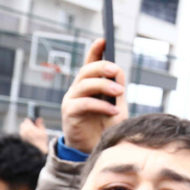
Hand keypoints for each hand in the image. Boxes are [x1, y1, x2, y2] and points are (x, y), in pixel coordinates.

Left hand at [19, 117, 48, 153]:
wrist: (38, 150)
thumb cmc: (41, 141)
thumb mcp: (43, 131)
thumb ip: (40, 124)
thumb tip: (39, 118)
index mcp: (29, 128)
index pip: (27, 120)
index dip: (31, 120)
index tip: (34, 123)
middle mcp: (24, 131)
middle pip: (23, 124)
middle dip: (28, 124)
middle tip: (33, 127)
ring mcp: (22, 135)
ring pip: (22, 128)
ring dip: (26, 128)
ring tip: (32, 133)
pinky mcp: (21, 138)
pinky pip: (22, 133)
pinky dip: (25, 133)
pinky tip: (30, 136)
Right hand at [61, 38, 128, 153]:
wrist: (95, 150)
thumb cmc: (106, 127)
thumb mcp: (116, 106)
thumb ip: (116, 89)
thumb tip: (118, 70)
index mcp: (89, 86)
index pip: (90, 64)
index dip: (95, 51)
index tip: (103, 39)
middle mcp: (77, 90)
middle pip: (86, 71)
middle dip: (102, 67)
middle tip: (116, 71)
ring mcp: (71, 101)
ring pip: (84, 85)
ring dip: (103, 85)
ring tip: (120, 92)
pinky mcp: (69, 114)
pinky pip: (83, 104)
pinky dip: (100, 106)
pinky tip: (114, 111)